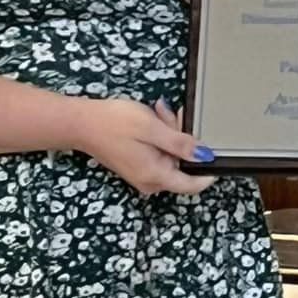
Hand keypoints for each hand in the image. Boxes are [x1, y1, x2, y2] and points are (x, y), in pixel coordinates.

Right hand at [73, 97, 217, 196]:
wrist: (81, 123)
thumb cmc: (113, 123)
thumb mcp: (152, 128)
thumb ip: (180, 144)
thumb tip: (205, 156)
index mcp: (156, 176)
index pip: (192, 185)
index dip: (208, 172)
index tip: (217, 153)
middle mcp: (150, 181)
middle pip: (182, 165)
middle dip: (182, 138)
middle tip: (170, 115)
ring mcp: (143, 175)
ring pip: (171, 156)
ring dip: (170, 133)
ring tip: (157, 112)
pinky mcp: (137, 166)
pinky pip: (158, 153)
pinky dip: (160, 136)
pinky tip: (152, 118)